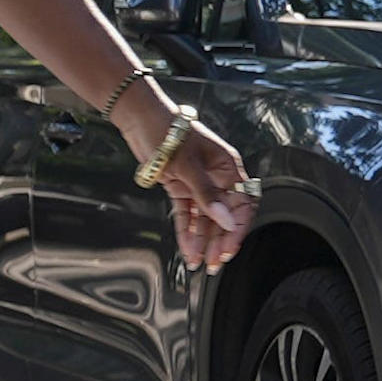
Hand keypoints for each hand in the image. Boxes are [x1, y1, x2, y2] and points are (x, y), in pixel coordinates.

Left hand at [156, 122, 256, 272]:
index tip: (228, 248)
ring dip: (201, 240)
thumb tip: (226, 220)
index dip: (237, 228)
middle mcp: (216, 176)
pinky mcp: (180, 186)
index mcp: (227, 167)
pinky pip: (186, 213)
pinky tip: (187, 247)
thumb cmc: (167, 129)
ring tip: (197, 261)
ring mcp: (197, 182)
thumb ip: (207, 195)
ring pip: (203, 218)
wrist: (138, 117)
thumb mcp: (187, 165)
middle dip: (218, 241)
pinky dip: (186, 230)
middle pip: (223, 215)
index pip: (243, 204)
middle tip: (213, 262)